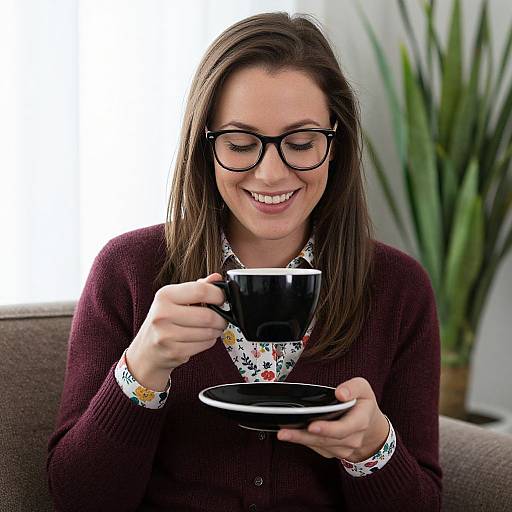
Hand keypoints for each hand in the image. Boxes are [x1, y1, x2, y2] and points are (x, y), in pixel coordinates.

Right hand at [125, 273, 226, 389]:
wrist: (146, 351)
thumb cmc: (164, 321)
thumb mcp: (175, 299)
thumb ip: (197, 287)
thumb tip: (217, 277)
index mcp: (164, 295)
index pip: (200, 291)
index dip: (218, 295)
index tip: (222, 299)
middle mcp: (163, 314)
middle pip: (207, 315)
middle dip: (221, 318)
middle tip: (221, 318)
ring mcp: (167, 335)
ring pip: (208, 332)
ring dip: (216, 331)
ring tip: (211, 328)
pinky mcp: (174, 352)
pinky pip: (205, 345)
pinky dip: (209, 341)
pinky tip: (201, 338)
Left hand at [277, 377, 388, 461]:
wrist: (372, 428)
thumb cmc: (363, 405)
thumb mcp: (363, 389)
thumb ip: (353, 388)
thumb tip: (341, 393)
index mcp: (361, 421)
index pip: (344, 428)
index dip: (327, 428)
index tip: (312, 425)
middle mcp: (353, 438)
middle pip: (327, 439)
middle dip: (304, 436)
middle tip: (285, 432)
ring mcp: (344, 449)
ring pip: (320, 445)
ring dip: (300, 440)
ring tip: (283, 433)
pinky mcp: (334, 452)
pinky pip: (318, 449)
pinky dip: (304, 442)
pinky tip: (292, 435)